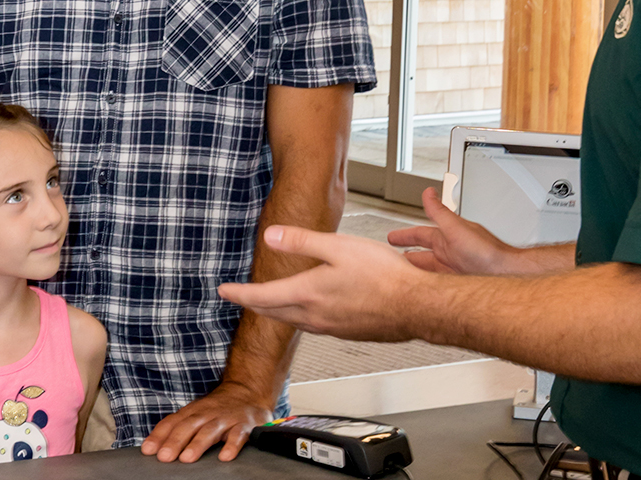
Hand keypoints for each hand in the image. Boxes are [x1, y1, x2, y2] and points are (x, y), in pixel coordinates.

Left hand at [141, 386, 273, 462]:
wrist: (247, 392)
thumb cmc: (215, 410)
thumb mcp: (195, 414)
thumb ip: (177, 429)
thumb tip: (153, 448)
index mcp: (192, 412)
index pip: (172, 422)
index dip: (159, 436)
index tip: (148, 450)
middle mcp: (207, 414)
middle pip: (188, 426)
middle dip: (175, 442)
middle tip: (164, 457)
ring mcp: (225, 419)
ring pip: (210, 431)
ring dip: (197, 444)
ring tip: (187, 458)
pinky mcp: (244, 425)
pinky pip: (238, 435)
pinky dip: (232, 446)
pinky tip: (225, 457)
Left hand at [217, 225, 431, 342]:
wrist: (417, 307)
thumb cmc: (385, 277)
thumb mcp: (338, 247)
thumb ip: (301, 241)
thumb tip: (271, 236)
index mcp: (308, 294)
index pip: (261, 296)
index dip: (238, 293)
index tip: (223, 290)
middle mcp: (314, 316)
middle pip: (273, 312)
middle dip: (253, 303)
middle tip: (240, 297)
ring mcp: (330, 328)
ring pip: (292, 321)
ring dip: (276, 312)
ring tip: (269, 302)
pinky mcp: (346, 332)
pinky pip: (313, 326)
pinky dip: (300, 317)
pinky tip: (308, 310)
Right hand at [385, 187, 521, 274]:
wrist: (504, 274)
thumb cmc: (486, 252)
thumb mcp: (456, 228)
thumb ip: (440, 211)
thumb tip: (428, 192)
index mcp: (446, 238)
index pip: (420, 235)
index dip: (404, 236)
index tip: (392, 238)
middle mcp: (448, 254)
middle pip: (420, 255)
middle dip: (404, 256)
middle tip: (390, 259)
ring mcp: (451, 270)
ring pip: (425, 271)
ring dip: (412, 273)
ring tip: (398, 277)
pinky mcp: (454, 285)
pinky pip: (433, 284)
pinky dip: (424, 285)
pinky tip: (417, 290)